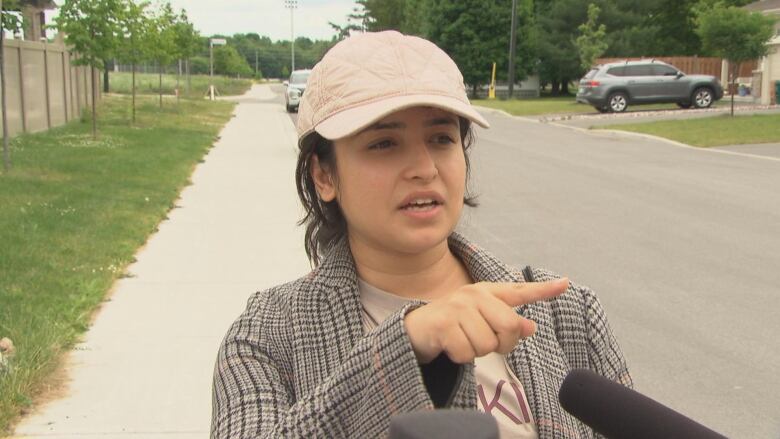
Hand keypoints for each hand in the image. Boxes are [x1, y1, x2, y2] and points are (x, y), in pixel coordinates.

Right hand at [403, 278, 568, 363]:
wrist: (416, 329)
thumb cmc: (454, 325)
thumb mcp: (481, 321)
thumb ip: (507, 323)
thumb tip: (531, 327)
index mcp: (487, 292)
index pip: (519, 291)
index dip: (543, 290)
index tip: (565, 284)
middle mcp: (473, 295)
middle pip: (509, 327)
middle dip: (502, 344)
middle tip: (485, 343)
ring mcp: (457, 308)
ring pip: (487, 344)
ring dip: (476, 352)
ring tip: (462, 341)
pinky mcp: (443, 324)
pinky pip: (466, 353)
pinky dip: (460, 357)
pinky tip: (450, 346)